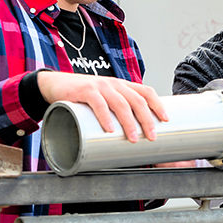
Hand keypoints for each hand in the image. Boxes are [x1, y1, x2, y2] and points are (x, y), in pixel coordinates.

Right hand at [37, 71, 168, 141]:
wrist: (56, 84)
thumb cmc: (83, 96)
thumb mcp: (104, 99)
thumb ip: (117, 110)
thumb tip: (131, 135)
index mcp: (122, 86)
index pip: (146, 91)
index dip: (158, 104)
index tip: (166, 120)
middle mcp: (115, 84)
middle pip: (137, 100)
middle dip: (147, 119)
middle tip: (152, 136)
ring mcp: (100, 86)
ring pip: (121, 103)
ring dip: (129, 122)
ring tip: (133, 138)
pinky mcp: (85, 91)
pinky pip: (98, 103)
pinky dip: (105, 117)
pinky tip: (109, 129)